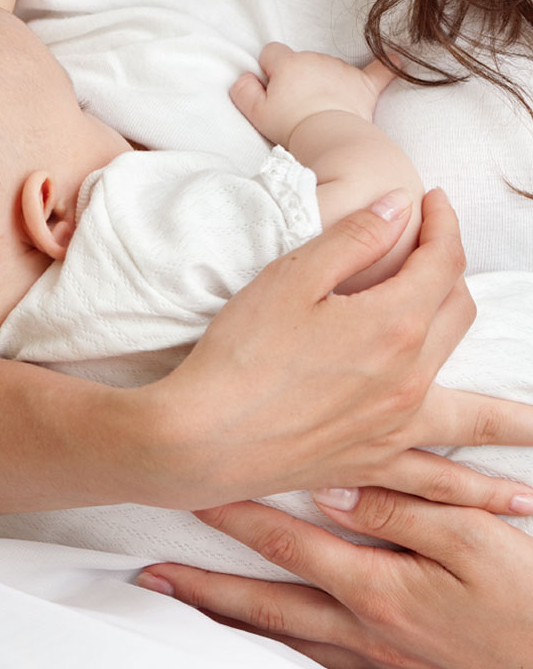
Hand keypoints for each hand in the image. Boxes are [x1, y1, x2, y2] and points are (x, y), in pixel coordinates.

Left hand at [136, 488, 532, 667]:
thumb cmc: (523, 598)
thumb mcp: (474, 538)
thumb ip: (400, 509)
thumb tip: (330, 489)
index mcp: (374, 588)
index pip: (284, 544)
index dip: (233, 515)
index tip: (190, 492)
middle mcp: (357, 627)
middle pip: (261, 602)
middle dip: (201, 586)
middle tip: (150, 574)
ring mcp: (367, 657)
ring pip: (276, 635)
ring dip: (222, 617)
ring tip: (178, 604)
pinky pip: (308, 660)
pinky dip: (268, 647)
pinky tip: (248, 640)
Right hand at [137, 188, 532, 510]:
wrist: (203, 436)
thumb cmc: (240, 352)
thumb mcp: (290, 277)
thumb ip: (353, 238)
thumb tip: (401, 207)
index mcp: (393, 323)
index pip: (442, 261)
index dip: (443, 224)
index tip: (432, 202)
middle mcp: (410, 377)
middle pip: (458, 315)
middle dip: (454, 274)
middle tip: (439, 252)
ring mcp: (397, 427)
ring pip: (477, 410)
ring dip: (515, 414)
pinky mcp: (373, 463)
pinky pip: (443, 478)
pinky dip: (480, 488)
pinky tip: (509, 502)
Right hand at [230, 43, 393, 146]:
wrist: (330, 136)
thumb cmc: (291, 126)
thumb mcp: (256, 112)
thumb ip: (243, 90)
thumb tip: (245, 77)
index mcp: (289, 63)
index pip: (271, 52)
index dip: (268, 71)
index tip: (272, 90)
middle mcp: (316, 59)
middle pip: (301, 60)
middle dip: (296, 77)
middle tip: (295, 106)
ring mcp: (342, 70)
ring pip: (328, 67)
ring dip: (323, 81)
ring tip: (319, 108)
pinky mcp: (364, 84)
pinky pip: (380, 70)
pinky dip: (385, 66)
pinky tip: (394, 60)